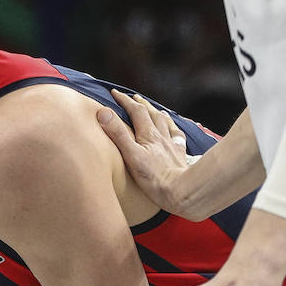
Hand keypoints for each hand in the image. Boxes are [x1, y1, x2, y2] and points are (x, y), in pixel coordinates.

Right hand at [97, 91, 193, 214]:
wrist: (181, 191)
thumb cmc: (154, 178)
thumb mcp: (131, 155)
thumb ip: (118, 134)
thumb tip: (104, 112)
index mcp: (148, 134)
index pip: (135, 111)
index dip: (124, 100)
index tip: (115, 93)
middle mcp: (161, 136)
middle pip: (151, 114)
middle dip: (141, 104)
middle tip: (134, 98)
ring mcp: (172, 145)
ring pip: (165, 123)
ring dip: (158, 113)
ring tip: (155, 109)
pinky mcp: (180, 155)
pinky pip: (178, 136)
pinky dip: (174, 129)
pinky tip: (175, 129)